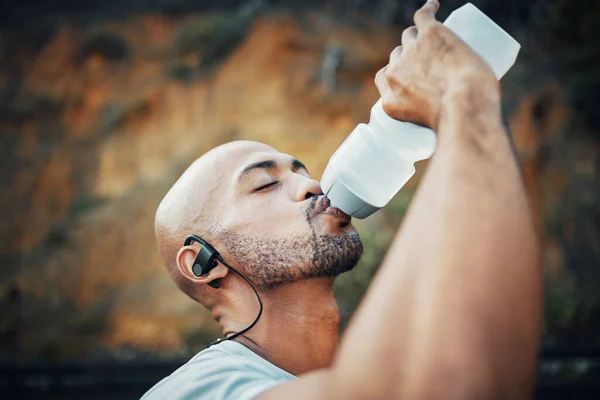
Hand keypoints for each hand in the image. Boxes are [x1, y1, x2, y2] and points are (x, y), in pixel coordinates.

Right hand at [375, 0, 499, 129]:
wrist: (465, 106)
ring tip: (434, 39)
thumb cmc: (457, 123)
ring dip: (419, 36)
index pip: (385, 76)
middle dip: (410, 57)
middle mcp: (396, 73)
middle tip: (432, 62)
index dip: (397, 72)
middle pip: (398, 55)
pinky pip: (423, 15)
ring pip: (410, 35)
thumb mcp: (434, 130)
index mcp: (390, 100)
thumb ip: (433, 127)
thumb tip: (452, 134)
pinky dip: (428, 9)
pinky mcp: (431, 35)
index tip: (410, 76)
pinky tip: (434, 7)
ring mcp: (412, 51)